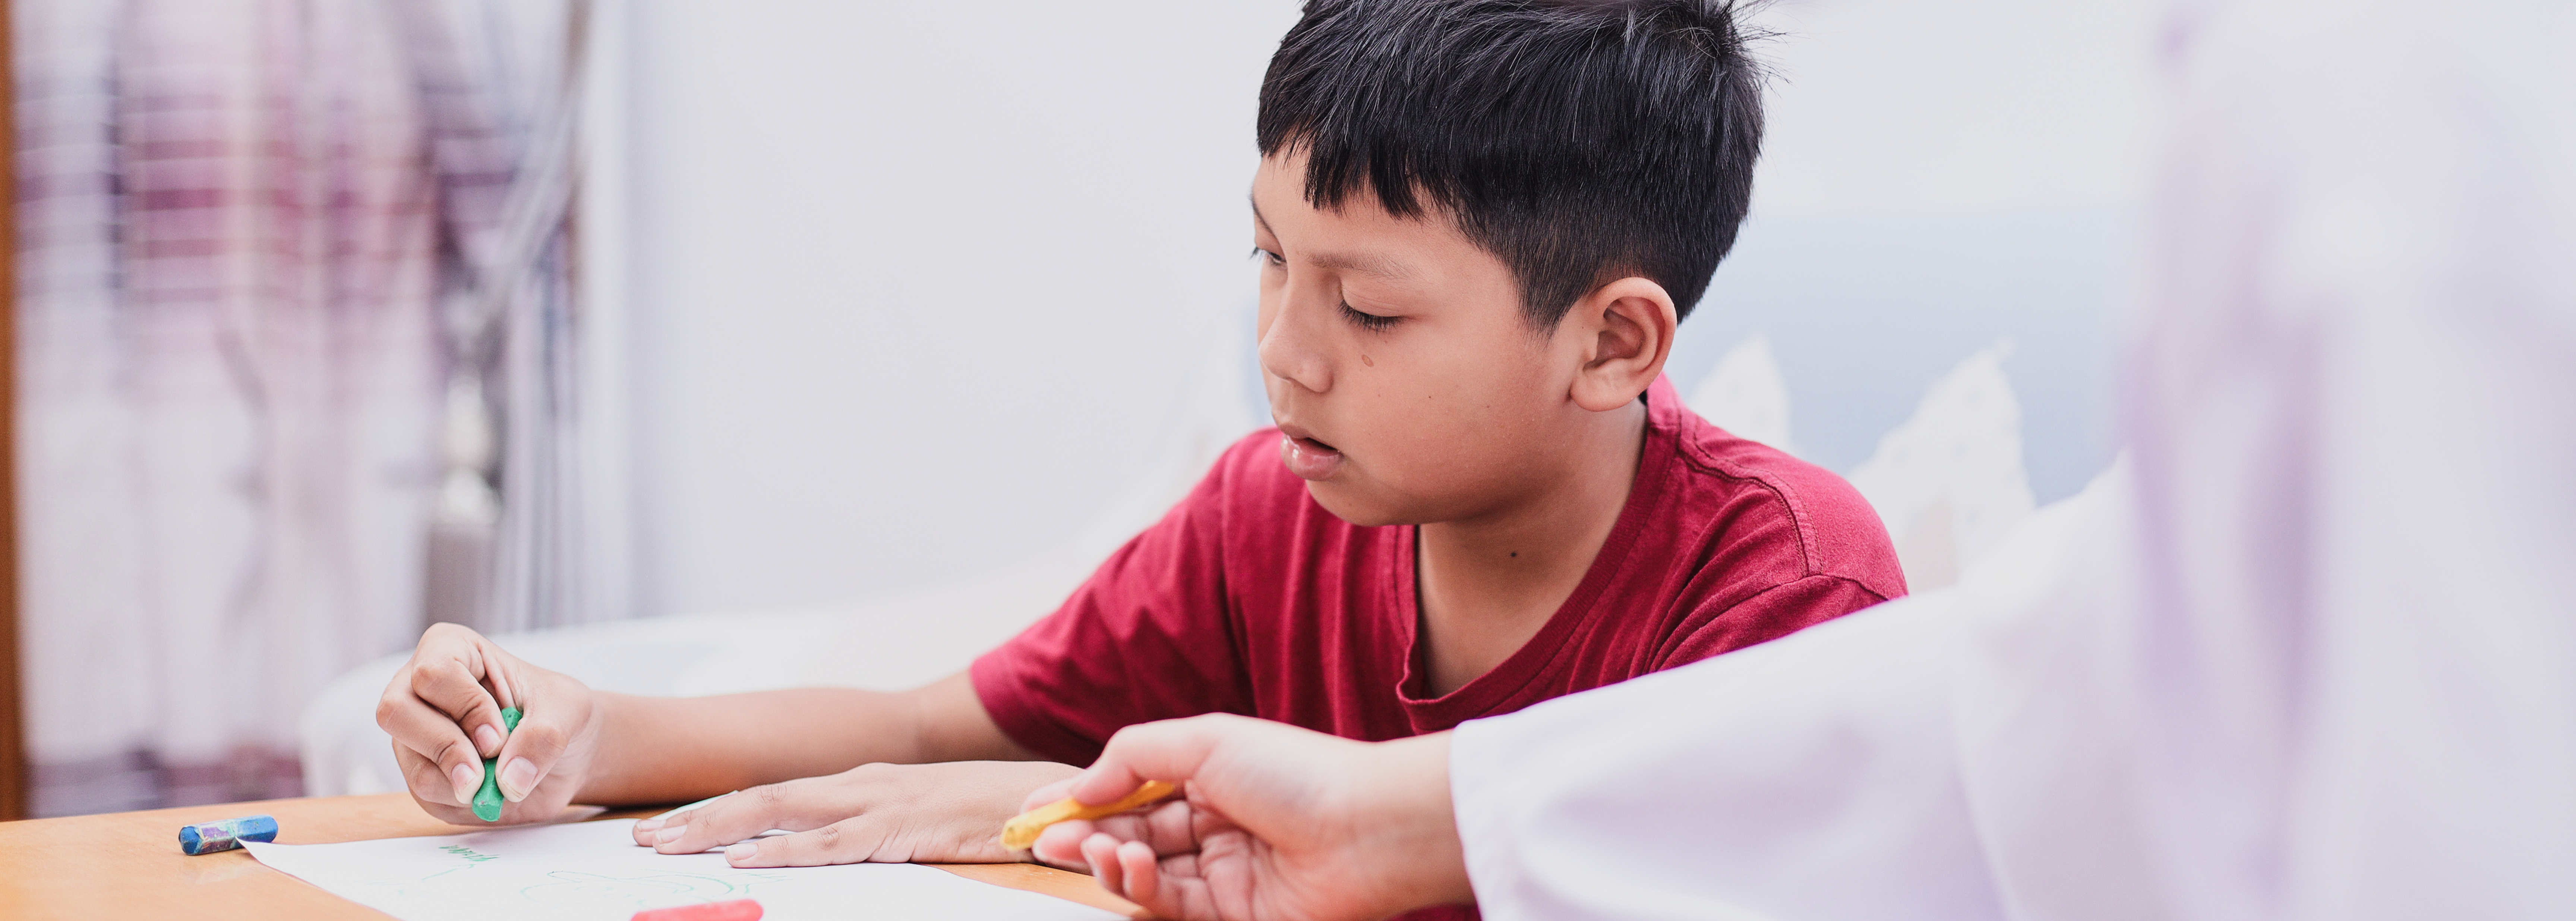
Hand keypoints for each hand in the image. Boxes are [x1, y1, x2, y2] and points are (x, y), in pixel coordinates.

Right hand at [376, 623, 601, 824]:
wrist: (565, 754)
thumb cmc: (559, 714)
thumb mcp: (568, 711)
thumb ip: (543, 738)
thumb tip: (509, 781)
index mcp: (450, 649)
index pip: (433, 673)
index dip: (467, 708)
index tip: (500, 736)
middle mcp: (418, 689)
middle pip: (396, 712)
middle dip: (448, 747)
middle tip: (489, 769)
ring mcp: (413, 734)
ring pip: (414, 764)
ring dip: (463, 782)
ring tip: (501, 778)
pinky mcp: (420, 773)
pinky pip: (426, 795)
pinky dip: (465, 801)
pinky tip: (491, 788)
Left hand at [635, 760, 1082, 864]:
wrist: (1049, 797)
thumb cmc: (985, 815)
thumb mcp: (916, 819)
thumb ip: (870, 830)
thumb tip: (821, 848)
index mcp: (861, 783)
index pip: (776, 794)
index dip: (719, 809)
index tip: (669, 824)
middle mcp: (860, 784)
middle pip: (763, 797)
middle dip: (699, 816)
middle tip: (643, 835)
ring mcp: (879, 803)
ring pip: (782, 813)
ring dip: (720, 828)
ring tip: (669, 843)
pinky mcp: (901, 828)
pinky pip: (833, 843)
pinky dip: (787, 850)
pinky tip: (750, 859)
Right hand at [1025, 714, 1470, 920]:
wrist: (1369, 828)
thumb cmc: (1296, 772)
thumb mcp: (1204, 739)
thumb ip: (1133, 755)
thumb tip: (1082, 784)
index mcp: (1214, 776)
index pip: (1134, 790)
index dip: (1085, 799)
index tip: (1037, 810)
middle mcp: (1218, 824)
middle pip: (1133, 835)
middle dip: (1086, 837)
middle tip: (1045, 839)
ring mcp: (1227, 873)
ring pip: (1145, 875)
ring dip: (1109, 863)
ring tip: (1099, 850)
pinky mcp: (1236, 915)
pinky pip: (1170, 906)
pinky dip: (1139, 888)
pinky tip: (1126, 866)